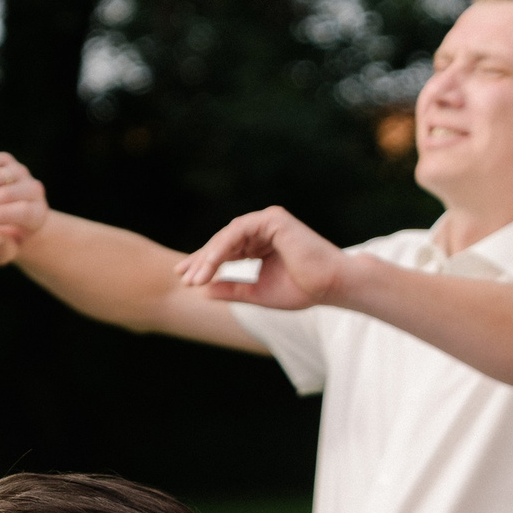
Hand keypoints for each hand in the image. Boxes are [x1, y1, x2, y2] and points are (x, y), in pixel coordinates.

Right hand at [0, 151, 48, 266]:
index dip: (5, 213)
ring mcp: (19, 173)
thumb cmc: (4, 241)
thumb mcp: (2, 253)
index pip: (24, 211)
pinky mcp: (4, 161)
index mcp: (37, 214)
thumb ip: (0, 248)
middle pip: (7, 193)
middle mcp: (33, 190)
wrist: (5, 222)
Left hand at [175, 206, 360, 309]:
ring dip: (208, 257)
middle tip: (182, 275)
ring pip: (228, 236)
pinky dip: (222, 249)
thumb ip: (232, 290)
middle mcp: (265, 228)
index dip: (206, 264)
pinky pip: (238, 232)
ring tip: (194, 277)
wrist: (331, 286)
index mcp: (263, 242)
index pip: (228, 251)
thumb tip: (202, 291)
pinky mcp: (273, 219)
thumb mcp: (257, 293)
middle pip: (224, 242)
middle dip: (201, 260)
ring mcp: (269, 221)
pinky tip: (209, 265)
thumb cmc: (302, 290)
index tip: (187, 279)